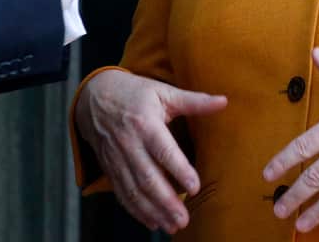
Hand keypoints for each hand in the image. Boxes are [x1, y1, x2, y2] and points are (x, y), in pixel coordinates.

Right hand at [76, 69, 226, 232]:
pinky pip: (122, 193)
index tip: (195, 188)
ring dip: (153, 211)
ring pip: (134, 190)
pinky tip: (152, 222)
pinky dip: (136, 211)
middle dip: (166, 201)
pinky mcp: (110, 168)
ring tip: (172, 226)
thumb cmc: (135, 93)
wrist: (95, 96)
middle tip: (184, 219)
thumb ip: (194, 101)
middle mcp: (129, 143)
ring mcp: (117, 158)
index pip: (163, 150)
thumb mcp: (164, 92)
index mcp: (145, 123)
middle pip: (147, 177)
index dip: (179, 169)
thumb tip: (224, 101)